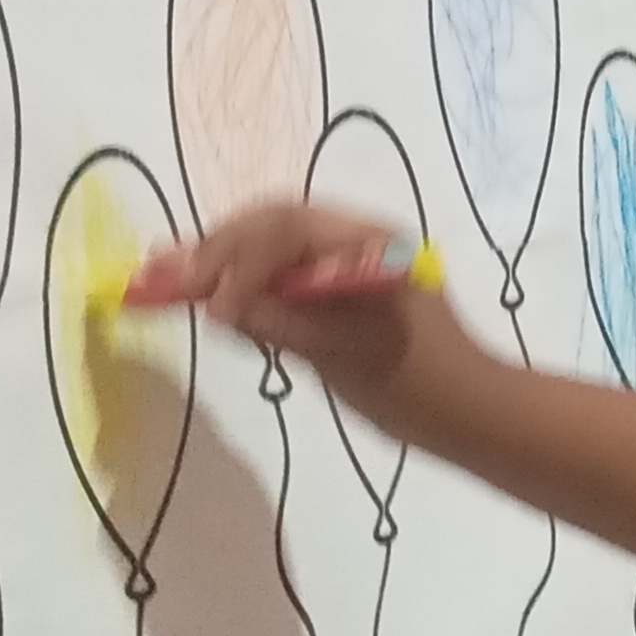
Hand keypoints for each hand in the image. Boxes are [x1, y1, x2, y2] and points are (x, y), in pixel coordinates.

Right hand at [134, 201, 486, 430]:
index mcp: (370, 242)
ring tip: (170, 281)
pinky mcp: (341, 281)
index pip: (285, 228)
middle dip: (216, 251)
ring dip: (223, 261)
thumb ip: (283, 325)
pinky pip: (285, 267)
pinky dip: (246, 281)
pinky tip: (212, 298)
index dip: (237, 261)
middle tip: (163, 279)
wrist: (472, 412)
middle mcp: (359, 234)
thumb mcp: (345, 359)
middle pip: (272, 223)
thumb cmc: (420, 388)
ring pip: (273, 242)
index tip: (206, 306)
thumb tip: (217, 305)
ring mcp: (351, 255)